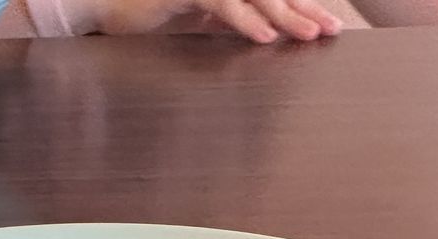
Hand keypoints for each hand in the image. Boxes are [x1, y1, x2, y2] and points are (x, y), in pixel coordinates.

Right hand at [75, 0, 343, 41]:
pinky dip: (245, 20)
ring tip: (306, 35)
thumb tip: (265, 36)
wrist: (108, 7)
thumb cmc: (153, 13)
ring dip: (282, 15)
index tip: (329, 28)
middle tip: (329, 31)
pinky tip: (264, 36)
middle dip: (303, 10)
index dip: (303, 7)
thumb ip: (232, 21)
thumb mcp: (202, 22)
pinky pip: (222, 3)